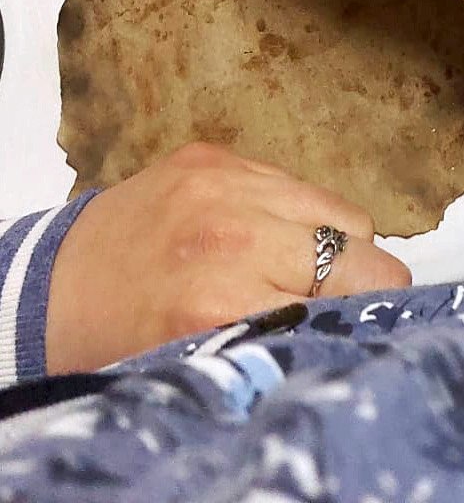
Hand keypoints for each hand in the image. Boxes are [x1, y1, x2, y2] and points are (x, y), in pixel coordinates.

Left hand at [46, 143, 410, 372]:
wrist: (45, 287)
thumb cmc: (118, 340)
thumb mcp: (198, 359)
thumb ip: (276, 338)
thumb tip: (353, 326)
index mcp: (222, 302)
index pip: (350, 297)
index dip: (367, 315)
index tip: (365, 327)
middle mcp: (232, 234)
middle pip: (359, 250)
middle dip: (365, 280)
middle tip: (347, 302)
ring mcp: (226, 184)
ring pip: (342, 211)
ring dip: (336, 242)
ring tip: (302, 268)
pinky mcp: (217, 155)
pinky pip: (300, 184)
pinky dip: (299, 214)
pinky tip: (270, 236)